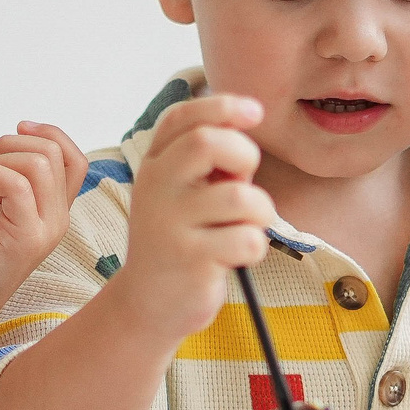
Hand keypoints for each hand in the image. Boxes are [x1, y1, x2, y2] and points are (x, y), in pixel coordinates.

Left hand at [0, 122, 88, 320]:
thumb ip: (12, 177)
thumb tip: (12, 141)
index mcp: (54, 210)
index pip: (75, 158)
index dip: (50, 133)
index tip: (16, 130)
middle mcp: (58, 219)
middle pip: (53, 152)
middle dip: (8, 145)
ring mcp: (45, 229)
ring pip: (38, 163)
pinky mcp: (26, 237)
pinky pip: (17, 184)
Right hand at [112, 94, 275, 343]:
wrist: (149, 303)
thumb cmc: (181, 239)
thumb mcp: (183, 193)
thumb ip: (209, 161)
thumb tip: (246, 124)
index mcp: (154, 164)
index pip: (183, 118)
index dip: (222, 106)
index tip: (255, 111)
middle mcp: (156, 188)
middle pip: (207, 143)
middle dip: (245, 155)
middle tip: (244, 182)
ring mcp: (170, 224)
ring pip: (240, 197)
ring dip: (260, 211)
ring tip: (247, 226)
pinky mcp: (190, 259)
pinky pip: (246, 240)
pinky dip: (254, 248)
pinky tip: (236, 258)